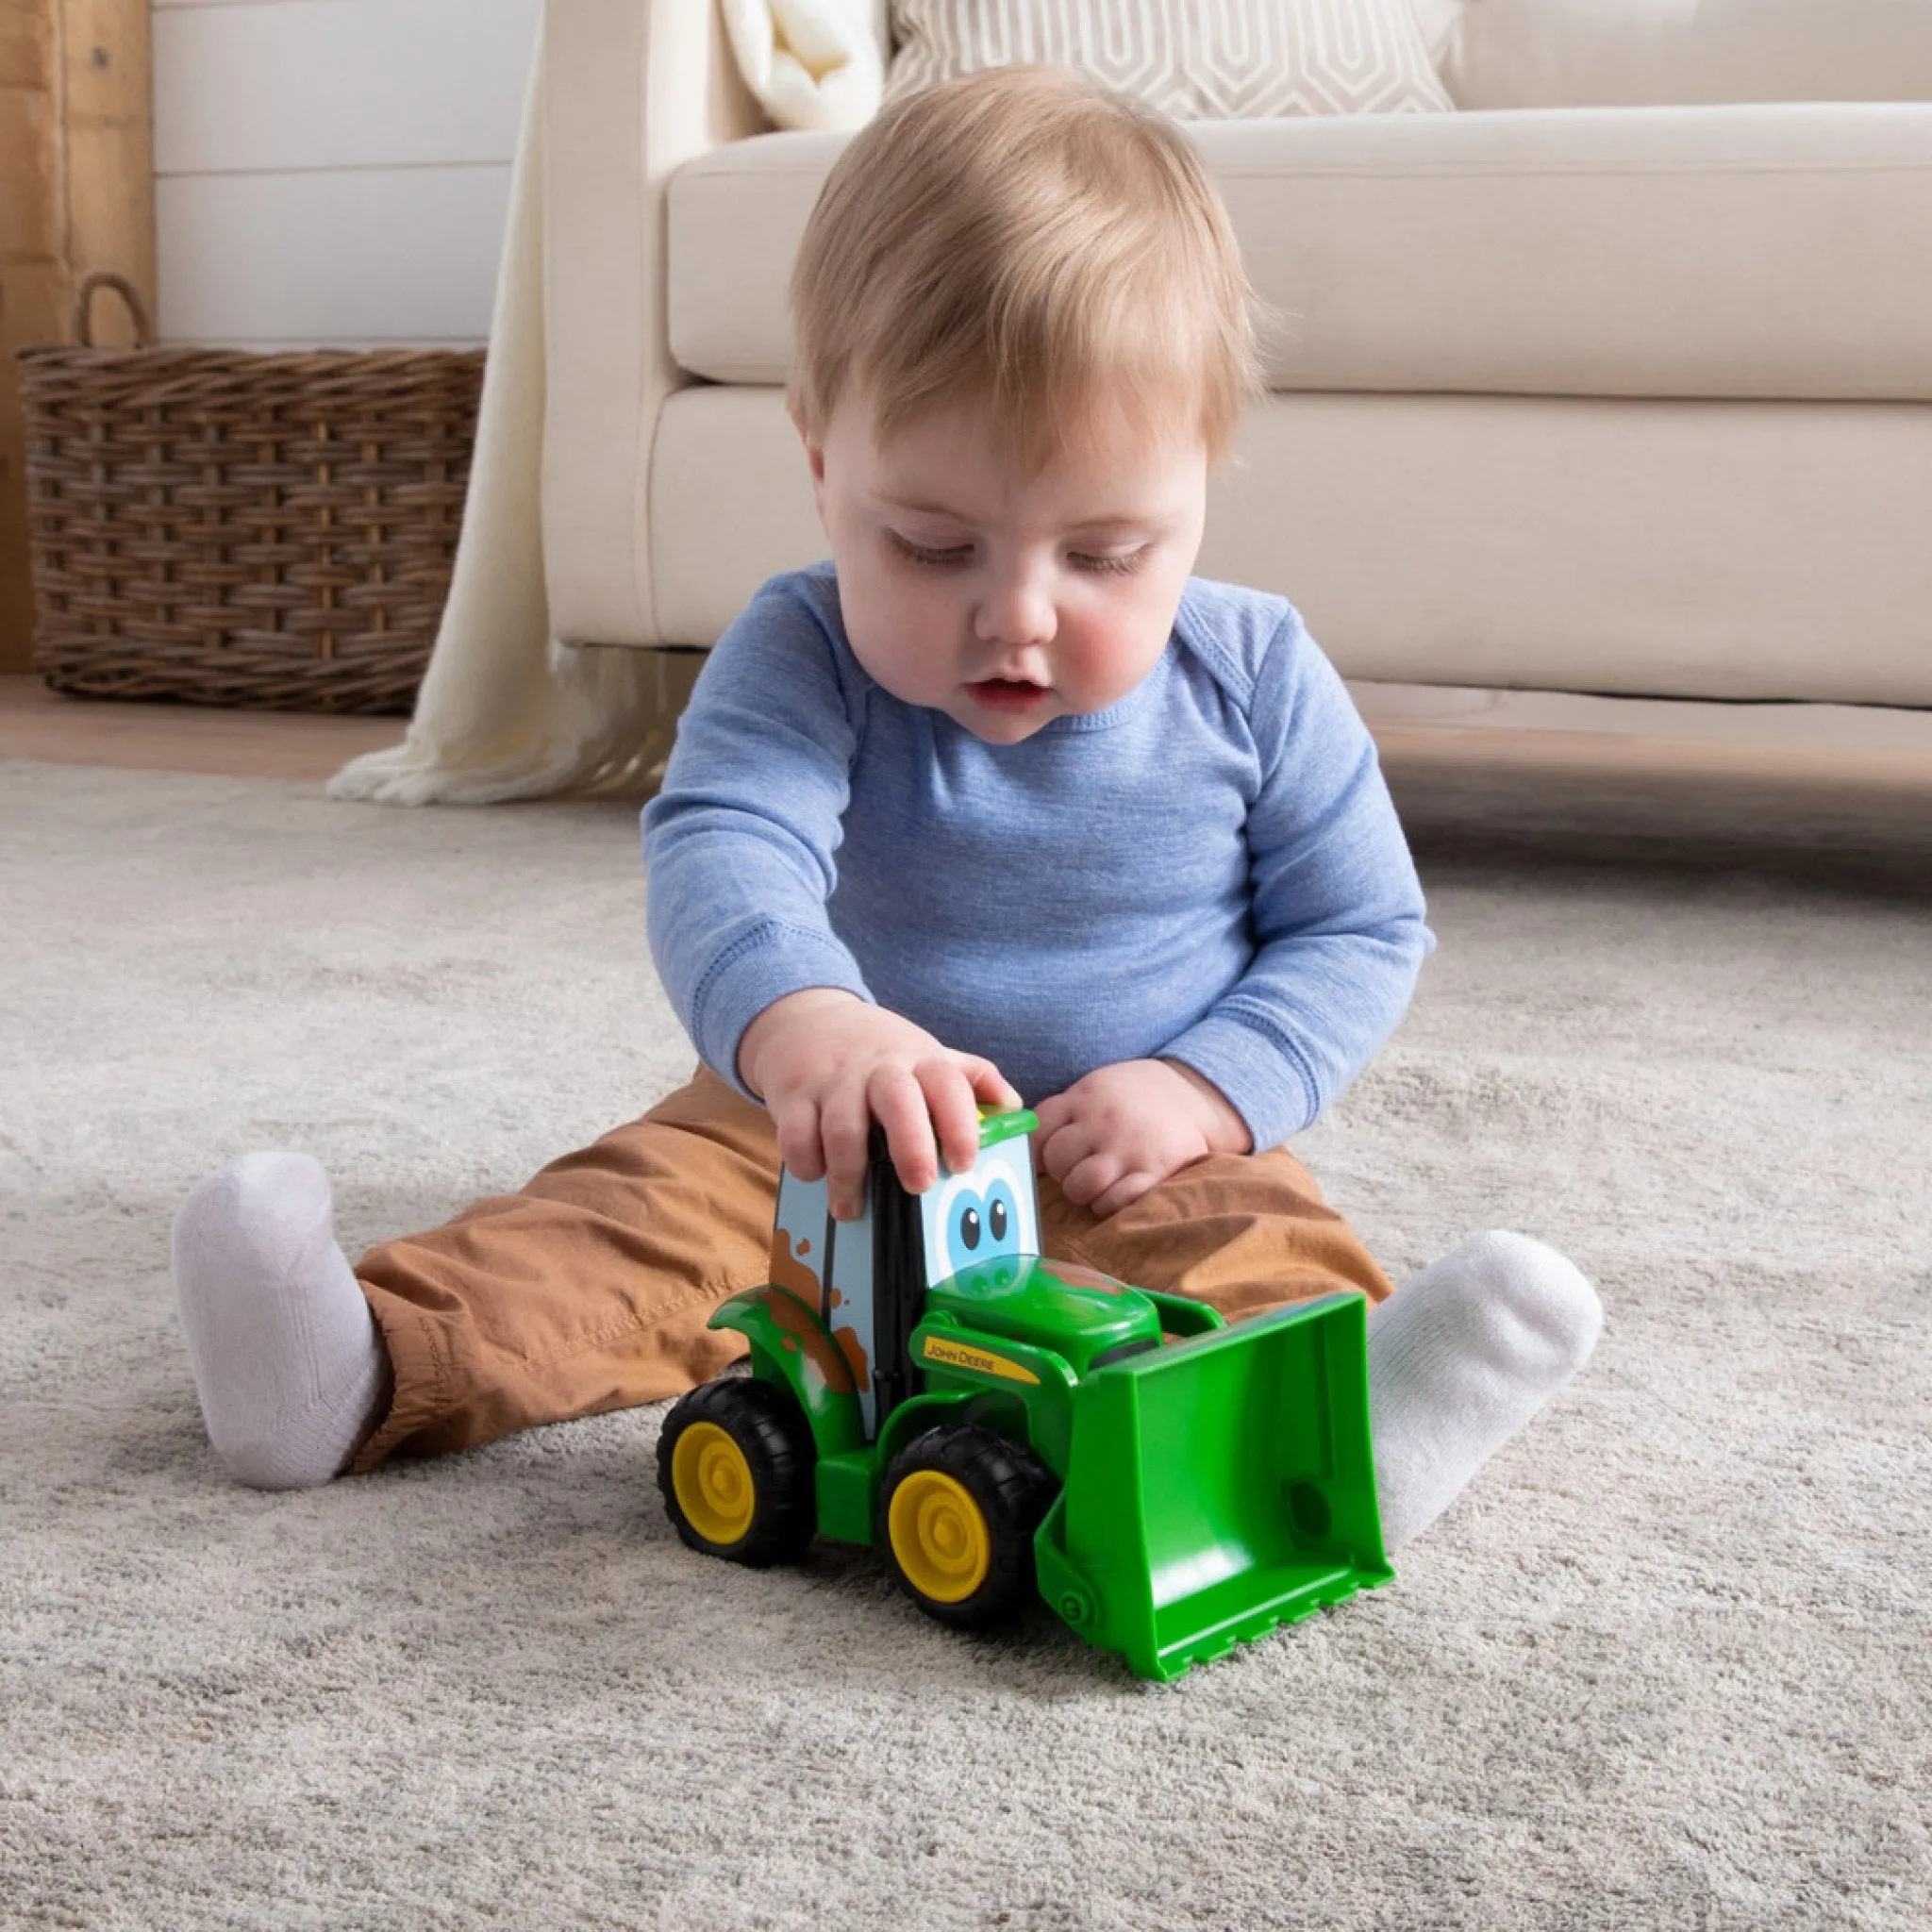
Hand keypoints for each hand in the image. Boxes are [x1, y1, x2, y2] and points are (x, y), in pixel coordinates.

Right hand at [738, 989, 1020, 1219]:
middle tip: (918, 1187)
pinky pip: (796, 1132)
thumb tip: (1015, 1106)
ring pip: (843, 1128)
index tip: (964, 1164)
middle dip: (912, 1147)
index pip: (949, 1084)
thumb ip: (971, 1078)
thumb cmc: (879, 1051)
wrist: (807, 1018)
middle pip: (899, 1102)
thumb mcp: (927, 1054)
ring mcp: (834, 1080)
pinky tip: (814, 1176)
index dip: (961, 1124)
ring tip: (850, 1209)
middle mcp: (879, 1068)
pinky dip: (804, 1160)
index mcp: (920, 1061)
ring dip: (848, 1175)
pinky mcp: (794, 1093)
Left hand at [1033, 1058, 1251, 1218]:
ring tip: (1094, 1184)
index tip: (1046, 1158)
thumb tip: (1024, 1152)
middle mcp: (1103, 1122)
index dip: (1037, 1150)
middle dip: (1061, 1172)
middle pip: (1057, 1161)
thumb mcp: (1092, 1089)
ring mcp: (1129, 1148)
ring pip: (1081, 1186)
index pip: (1039, 1129)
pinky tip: (1115, 1192)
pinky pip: (1115, 1202)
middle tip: (1075, 1170)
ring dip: (1082, 1192)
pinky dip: (1108, 1204)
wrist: (1190, 1095)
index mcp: (1083, 1098)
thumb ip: (1063, 1113)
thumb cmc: (1129, 1099)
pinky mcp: (1154, 1172)